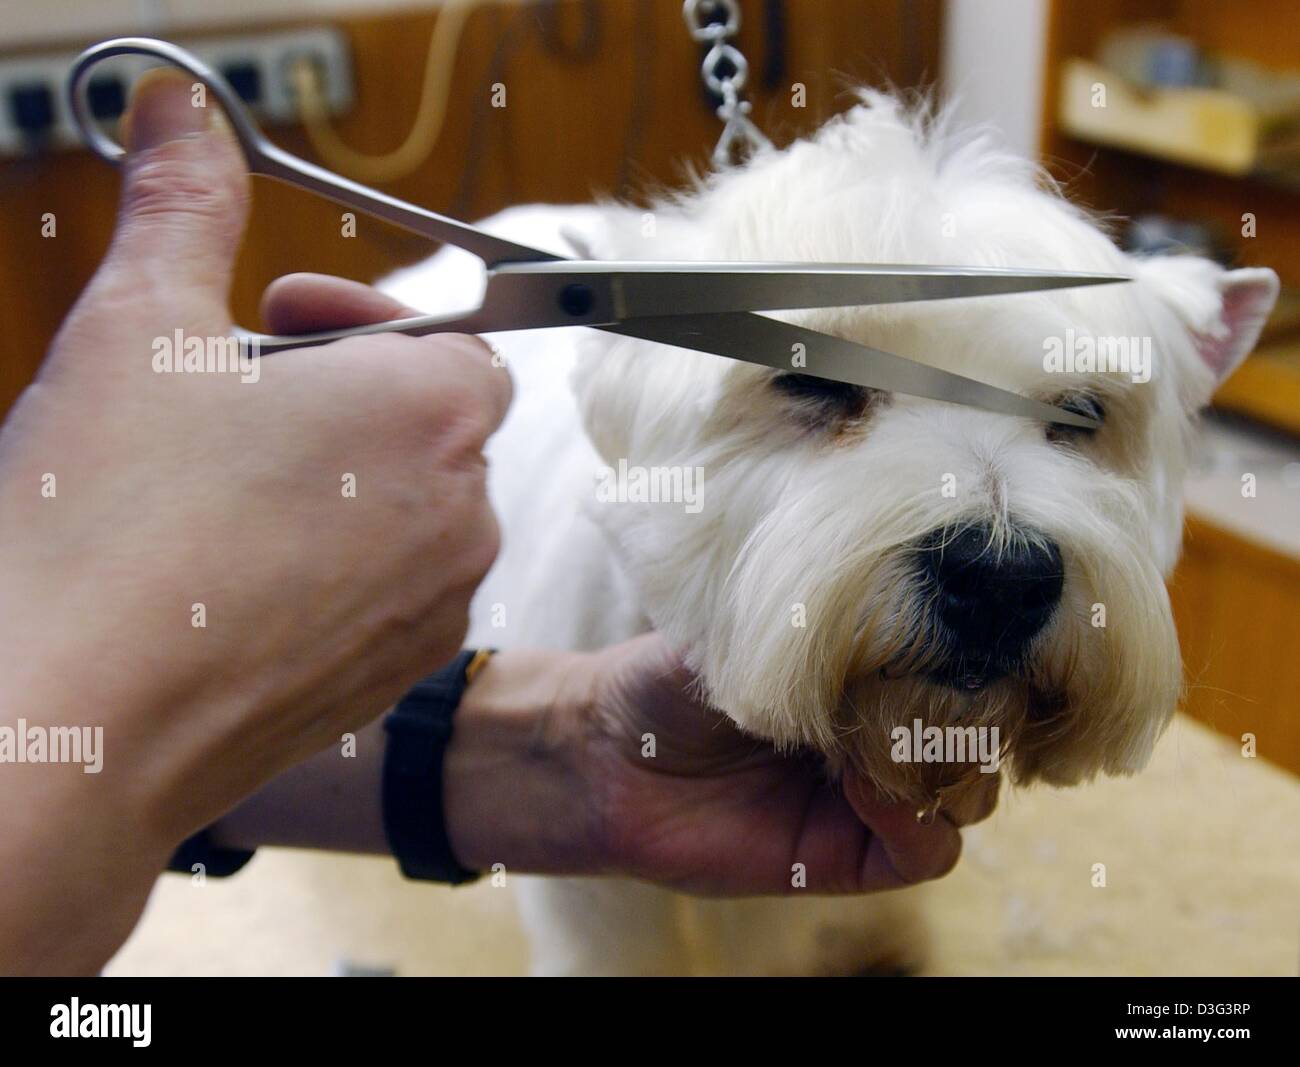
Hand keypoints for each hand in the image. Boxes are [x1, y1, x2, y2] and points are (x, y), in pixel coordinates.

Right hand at [0, 72, 507, 970]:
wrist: (71, 723)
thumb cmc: (109, 523)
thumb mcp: (136, 328)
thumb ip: (182, 207)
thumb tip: (177, 111)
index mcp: (435, 409)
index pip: (453, 337)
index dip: (362, 320)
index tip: (275, 320)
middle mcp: (466, 511)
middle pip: (428, 424)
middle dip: (338, 398)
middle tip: (227, 406)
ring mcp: (439, 605)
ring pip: (407, 510)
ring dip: (333, 484)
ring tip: (216, 497)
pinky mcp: (397, 677)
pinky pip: (388, 593)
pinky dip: (330, 569)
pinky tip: (226, 578)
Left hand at [446, 635, 994, 894]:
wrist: (602, 751)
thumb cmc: (671, 675)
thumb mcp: (756, 629)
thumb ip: (837, 624)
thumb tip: (922, 612)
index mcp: (867, 673)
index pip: (963, 671)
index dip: (975, 657)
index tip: (961, 631)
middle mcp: (878, 734)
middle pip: (976, 735)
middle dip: (966, 711)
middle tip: (930, 684)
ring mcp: (868, 798)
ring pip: (964, 796)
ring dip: (943, 765)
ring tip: (885, 732)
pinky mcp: (845, 857)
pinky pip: (925, 852)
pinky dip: (916, 819)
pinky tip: (864, 783)